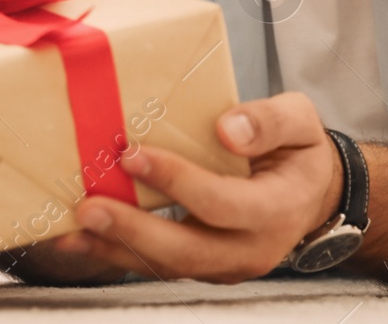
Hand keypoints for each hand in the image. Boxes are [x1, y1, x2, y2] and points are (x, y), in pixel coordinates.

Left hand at [54, 93, 342, 282]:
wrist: (312, 193)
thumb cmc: (301, 151)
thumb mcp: (300, 121)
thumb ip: (269, 122)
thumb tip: (228, 129)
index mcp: (278, 208)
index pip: (222, 203)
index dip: (177, 182)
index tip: (134, 154)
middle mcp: (253, 247)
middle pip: (188, 250)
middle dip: (133, 231)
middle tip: (89, 207)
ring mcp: (228, 263)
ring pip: (169, 265)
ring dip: (118, 248)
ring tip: (75, 229)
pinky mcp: (206, 265)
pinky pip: (162, 264)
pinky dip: (121, 252)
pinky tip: (86, 238)